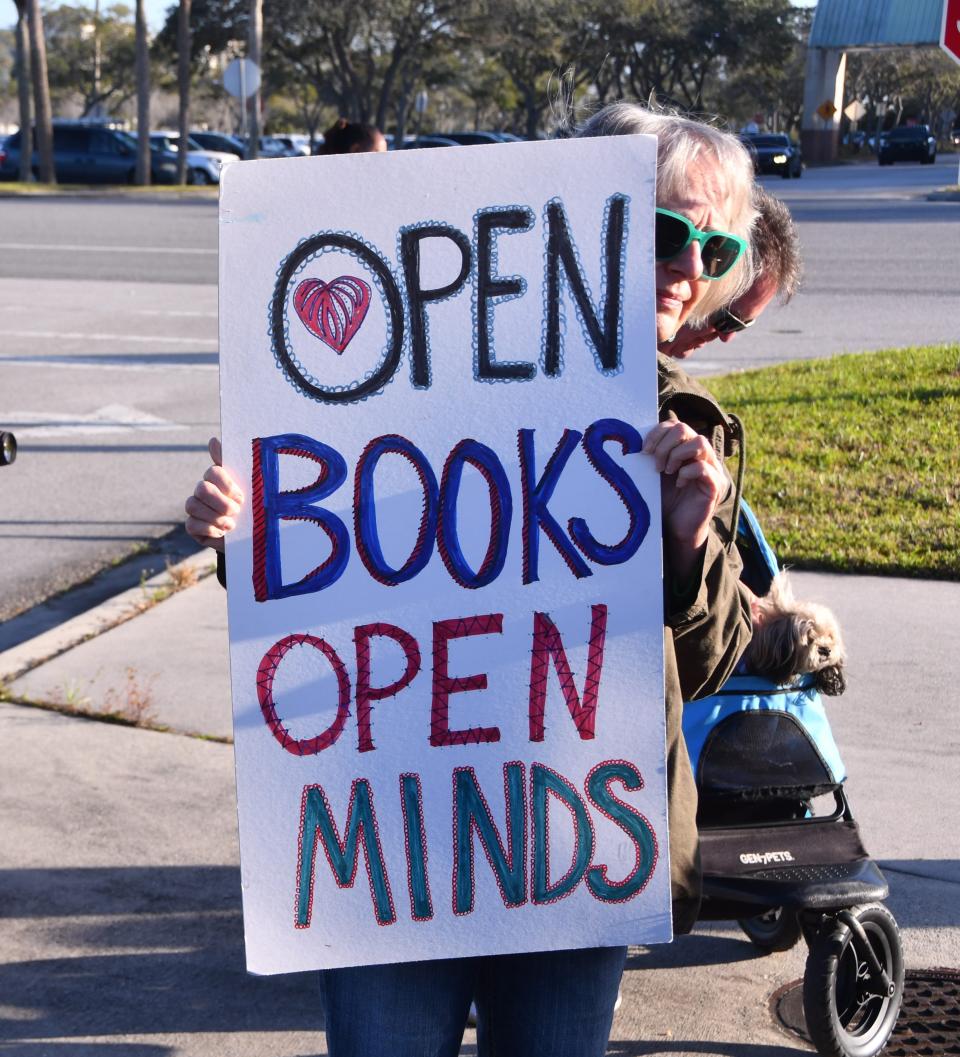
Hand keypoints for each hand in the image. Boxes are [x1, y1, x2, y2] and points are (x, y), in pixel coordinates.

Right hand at [184, 437, 243, 552]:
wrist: (252, 535)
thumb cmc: (251, 507)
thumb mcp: (249, 485)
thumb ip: (232, 463)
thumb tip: (213, 440)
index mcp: (217, 478)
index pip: (213, 472)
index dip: (226, 485)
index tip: (241, 496)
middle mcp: (203, 491)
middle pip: (201, 489)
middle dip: (221, 503)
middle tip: (237, 511)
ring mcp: (196, 508)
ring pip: (192, 506)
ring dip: (216, 517)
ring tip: (232, 525)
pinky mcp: (193, 527)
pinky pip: (191, 525)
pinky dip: (209, 529)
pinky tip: (222, 532)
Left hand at [643, 412, 724, 575]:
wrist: (677, 528)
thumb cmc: (665, 499)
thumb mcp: (654, 475)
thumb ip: (650, 457)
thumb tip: (630, 441)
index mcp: (685, 447)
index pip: (674, 425)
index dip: (657, 433)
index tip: (644, 450)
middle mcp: (700, 453)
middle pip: (685, 428)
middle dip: (665, 445)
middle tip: (656, 465)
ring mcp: (711, 467)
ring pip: (700, 443)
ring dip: (677, 455)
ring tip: (667, 471)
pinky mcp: (715, 484)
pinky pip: (704, 468)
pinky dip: (687, 473)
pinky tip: (679, 483)